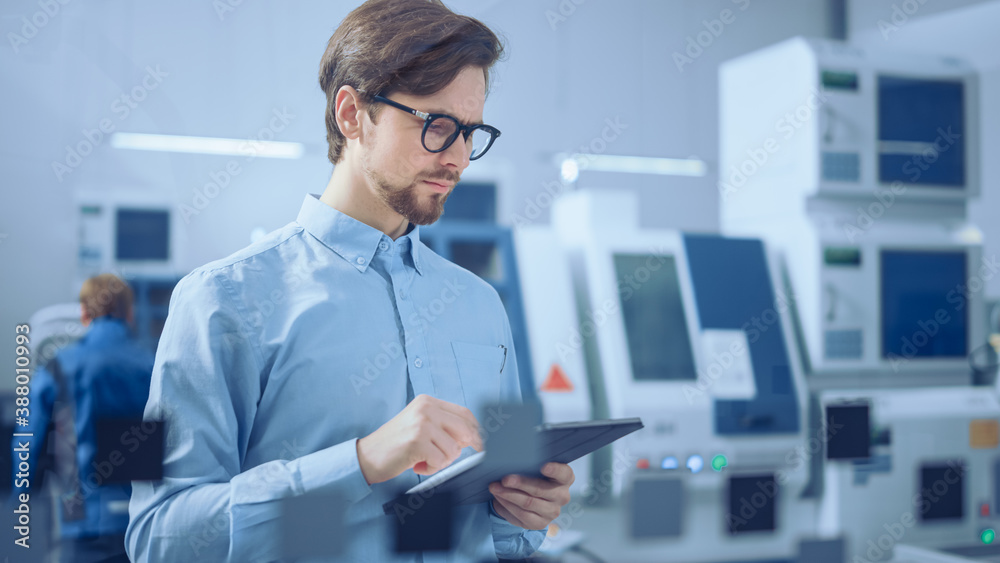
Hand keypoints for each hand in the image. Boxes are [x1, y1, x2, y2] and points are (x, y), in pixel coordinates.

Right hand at [356, 394, 482, 484]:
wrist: (367, 456)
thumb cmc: (395, 444)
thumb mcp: (420, 427)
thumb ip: (444, 427)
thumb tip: (472, 437)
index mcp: (428, 402)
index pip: (464, 413)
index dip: (476, 430)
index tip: (483, 443)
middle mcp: (426, 408)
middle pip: (465, 429)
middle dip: (467, 447)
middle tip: (453, 457)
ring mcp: (422, 424)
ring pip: (454, 449)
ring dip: (442, 461)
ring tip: (423, 459)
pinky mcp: (417, 441)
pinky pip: (441, 461)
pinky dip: (432, 468)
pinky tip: (417, 464)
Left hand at [489, 462, 573, 529]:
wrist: (530, 497)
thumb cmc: (533, 475)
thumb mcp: (534, 466)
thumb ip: (529, 462)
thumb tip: (510, 457)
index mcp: (565, 478)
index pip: (564, 473)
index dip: (555, 470)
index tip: (543, 466)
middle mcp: (562, 495)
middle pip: (540, 490)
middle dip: (520, 483)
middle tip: (504, 479)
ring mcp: (553, 511)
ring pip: (528, 503)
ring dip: (508, 495)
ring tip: (494, 487)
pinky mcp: (540, 523)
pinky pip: (521, 515)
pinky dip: (507, 505)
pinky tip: (498, 498)